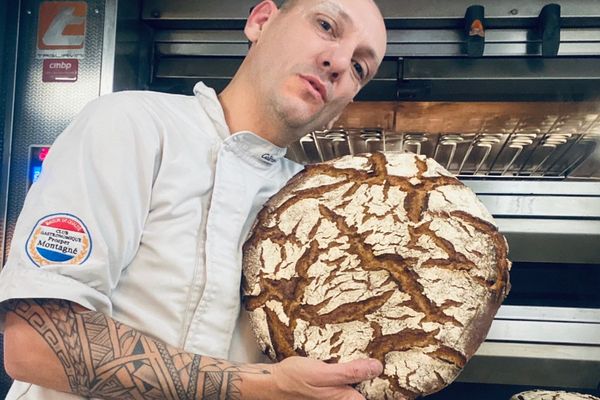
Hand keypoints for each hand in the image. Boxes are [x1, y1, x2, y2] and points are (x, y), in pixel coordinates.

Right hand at [268, 356, 384, 399]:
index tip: (394, 371)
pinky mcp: (331, 389)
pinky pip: (347, 382)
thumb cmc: (294, 379)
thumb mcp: (323, 373)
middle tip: (383, 355)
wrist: (272, 382)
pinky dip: (352, 371)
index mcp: (345, 398)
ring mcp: (336, 395)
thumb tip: (376, 367)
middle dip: (374, 374)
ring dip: (364, 371)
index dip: (386, 384)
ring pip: (357, 386)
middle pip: (367, 390)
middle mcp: (343, 399)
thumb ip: (350, 372)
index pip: (374, 394)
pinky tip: (353, 359)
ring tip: (372, 354)